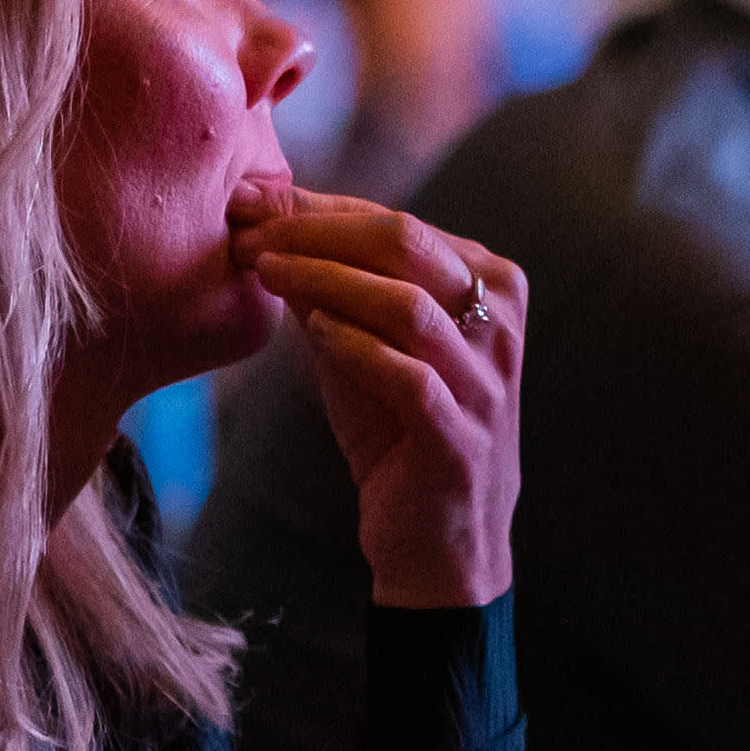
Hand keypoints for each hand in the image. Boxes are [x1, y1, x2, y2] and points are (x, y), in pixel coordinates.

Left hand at [234, 190, 521, 608]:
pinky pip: (409, 379)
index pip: (398, 223)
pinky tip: (311, 330)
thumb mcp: (365, 349)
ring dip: (325, 279)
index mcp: (491, 287)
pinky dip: (355, 347)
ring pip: (407, 304)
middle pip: (406, 244)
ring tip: (263, 271)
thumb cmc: (400, 435)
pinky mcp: (459, 441)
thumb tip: (264, 218)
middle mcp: (501, 326)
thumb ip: (331, 290)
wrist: (440, 548)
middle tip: (248, 231)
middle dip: (315, 229)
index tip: (249, 202)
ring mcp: (486, 385)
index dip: (317, 207)